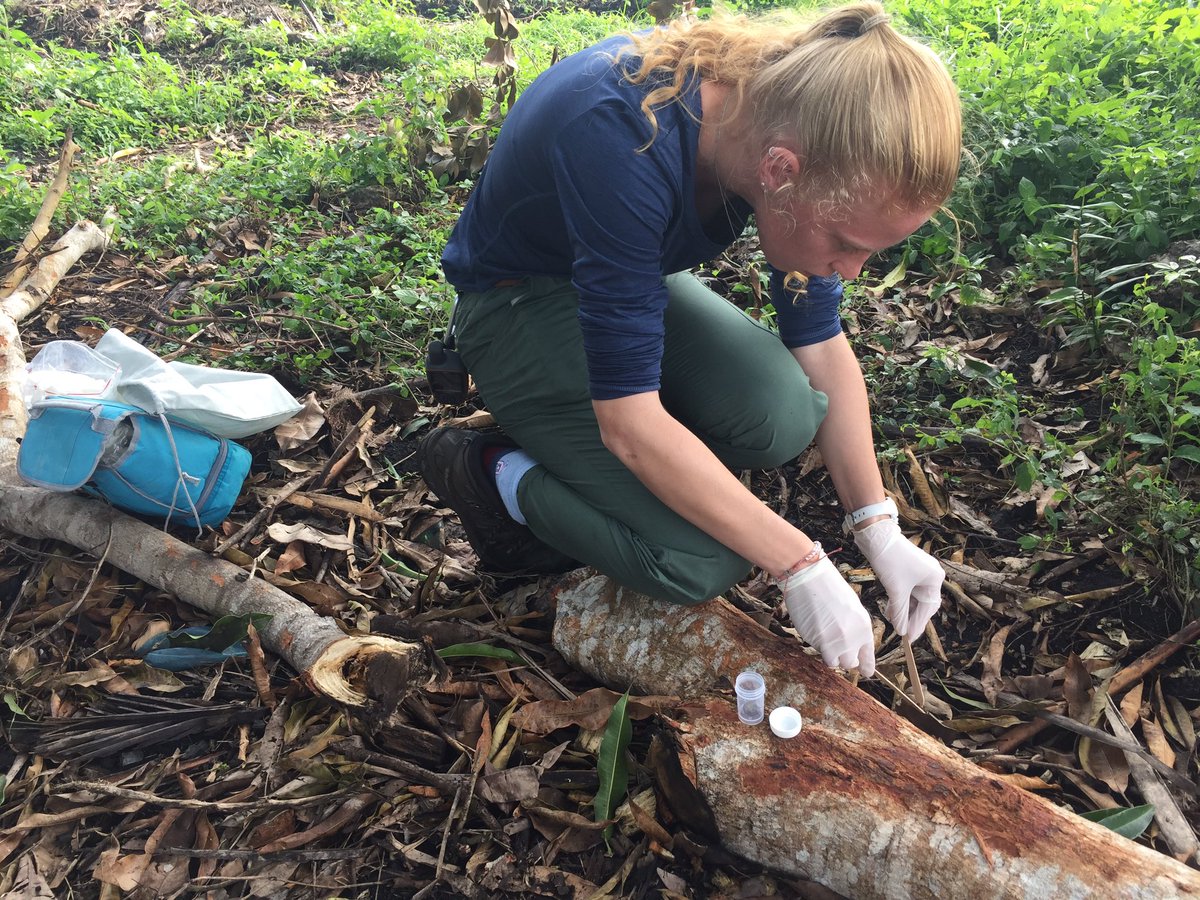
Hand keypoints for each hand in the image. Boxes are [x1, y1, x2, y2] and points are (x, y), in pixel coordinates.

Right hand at [780, 556, 875, 675]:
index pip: (868, 658)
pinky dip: (819, 648)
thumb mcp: (852, 608)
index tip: (865, 672)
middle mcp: (851, 638)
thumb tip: (853, 644)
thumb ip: (855, 629)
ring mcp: (833, 642)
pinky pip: (819, 653)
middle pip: (850, 663)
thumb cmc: (829, 588)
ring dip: (831, 654)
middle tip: (838, 648)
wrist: (808, 578)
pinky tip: (816, 631)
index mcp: (864, 628)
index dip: (866, 667)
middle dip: (845, 658)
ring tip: (826, 638)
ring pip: (834, 662)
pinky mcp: (816, 642)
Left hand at [852, 518, 943, 641]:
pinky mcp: (908, 571)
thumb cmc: (890, 560)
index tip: (909, 638)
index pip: (928, 608)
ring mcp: (920, 573)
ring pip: (913, 598)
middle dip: (912, 618)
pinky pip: (907, 590)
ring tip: (894, 622)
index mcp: (934, 579)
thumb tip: (901, 631)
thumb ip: (900, 612)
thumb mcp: (896, 590)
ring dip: (903, 610)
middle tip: (903, 634)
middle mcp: (931, 576)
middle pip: (923, 604)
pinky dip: (900, 601)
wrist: (877, 536)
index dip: (918, 624)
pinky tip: (891, 611)